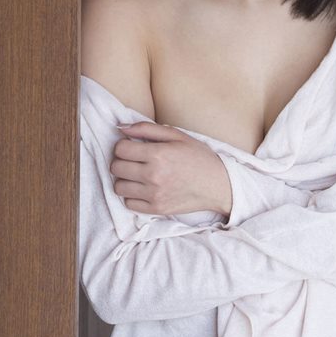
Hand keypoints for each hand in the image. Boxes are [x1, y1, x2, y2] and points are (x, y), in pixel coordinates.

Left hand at [110, 121, 232, 215]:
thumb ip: (147, 129)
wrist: (219, 185)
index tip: (133, 148)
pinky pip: (129, 203)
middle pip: (116, 168)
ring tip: (138, 176)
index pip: (120, 149)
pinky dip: (132, 196)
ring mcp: (154, 194)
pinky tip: (144, 189)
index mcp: (158, 154)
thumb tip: (120, 128)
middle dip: (122, 162)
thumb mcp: (177, 136)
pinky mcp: (157, 209)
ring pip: (119, 187)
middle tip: (134, 161)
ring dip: (125, 180)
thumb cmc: (199, 158)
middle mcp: (154, 175)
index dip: (124, 146)